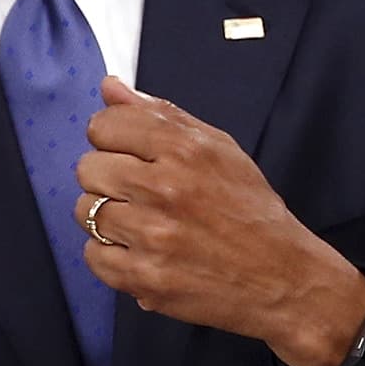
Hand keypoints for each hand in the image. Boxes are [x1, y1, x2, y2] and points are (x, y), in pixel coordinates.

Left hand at [74, 77, 364, 365]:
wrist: (280, 276)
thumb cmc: (249, 210)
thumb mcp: (218, 148)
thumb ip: (160, 115)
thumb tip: (110, 87)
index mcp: (184, 150)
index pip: (104, 127)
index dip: (111, 139)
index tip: (126, 153)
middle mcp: (166, 189)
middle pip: (87, 169)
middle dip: (107, 178)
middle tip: (137, 192)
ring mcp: (153, 236)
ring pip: (84, 212)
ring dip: (107, 217)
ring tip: (141, 223)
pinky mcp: (145, 278)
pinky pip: (93, 256)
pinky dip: (110, 255)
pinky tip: (139, 251)